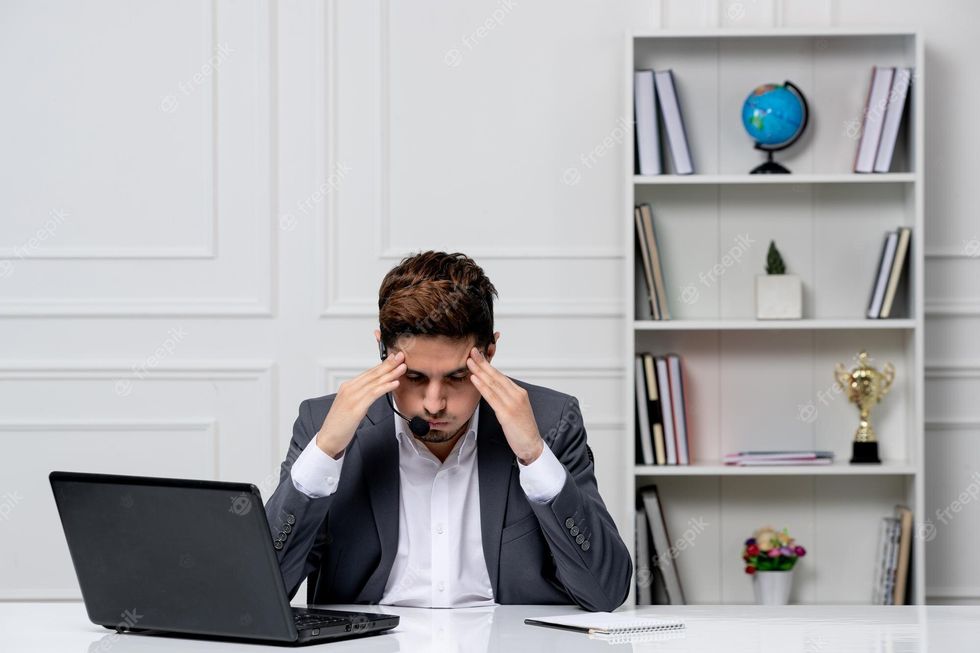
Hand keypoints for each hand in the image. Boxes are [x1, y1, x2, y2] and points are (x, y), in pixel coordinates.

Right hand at [316, 350, 405, 458]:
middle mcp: (349, 389)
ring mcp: (352, 398)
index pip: (368, 373)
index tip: (393, 359)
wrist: (327, 438)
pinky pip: (373, 394)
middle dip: (388, 364)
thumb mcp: (350, 406)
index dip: (382, 365)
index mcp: (347, 387)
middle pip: (372, 374)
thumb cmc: (339, 425)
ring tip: (402, 368)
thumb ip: (361, 396)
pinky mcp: (356, 408)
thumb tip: (374, 391)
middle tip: (401, 356)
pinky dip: (385, 387)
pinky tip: (394, 383)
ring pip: (375, 382)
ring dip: (390, 374)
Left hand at [466, 347, 543, 463]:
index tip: (479, 356)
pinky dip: (482, 387)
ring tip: (470, 361)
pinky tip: (474, 379)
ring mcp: (512, 403)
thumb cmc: (522, 429)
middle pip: (497, 376)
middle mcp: (517, 395)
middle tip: (472, 351)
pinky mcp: (507, 413)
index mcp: (519, 392)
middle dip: (483, 363)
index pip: (501, 376)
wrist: (531, 445)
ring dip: (480, 371)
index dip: (489, 365)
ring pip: (493, 384)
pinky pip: (492, 397)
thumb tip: (493, 389)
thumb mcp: (515, 409)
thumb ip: (506, 398)